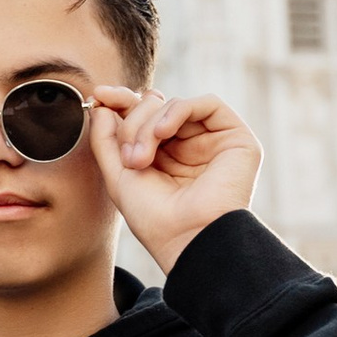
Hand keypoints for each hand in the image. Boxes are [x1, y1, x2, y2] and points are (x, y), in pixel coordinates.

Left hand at [90, 88, 260, 274]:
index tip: (99, 96)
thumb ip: (105, 139)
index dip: (121, 101)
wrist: (187, 240)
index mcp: (165, 155)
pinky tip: (163, 132)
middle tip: (129, 157)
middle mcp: (189, 146)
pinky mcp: (236, 139)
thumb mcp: (118, 176)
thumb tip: (102, 103)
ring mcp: (213, 142)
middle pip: (155, 105)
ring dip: (150, 124)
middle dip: (134, 123)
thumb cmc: (155, 220)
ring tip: (141, 158)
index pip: (143, 114)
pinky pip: (206, 104)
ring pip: (175, 105)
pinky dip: (178, 110)